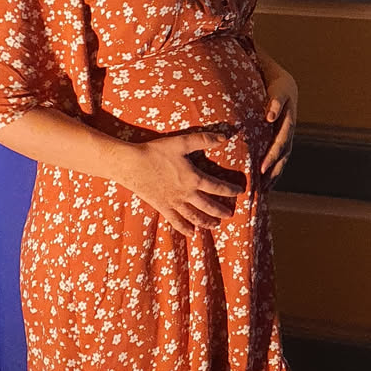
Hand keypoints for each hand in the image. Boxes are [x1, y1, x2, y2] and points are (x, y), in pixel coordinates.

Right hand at [122, 130, 239, 236]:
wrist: (131, 164)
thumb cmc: (156, 152)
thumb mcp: (182, 142)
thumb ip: (204, 139)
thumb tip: (224, 137)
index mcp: (194, 178)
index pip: (217, 187)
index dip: (230, 190)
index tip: (239, 192)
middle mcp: (186, 194)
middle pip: (209, 206)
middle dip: (221, 211)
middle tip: (230, 215)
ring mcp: (174, 202)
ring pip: (194, 216)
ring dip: (206, 222)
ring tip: (216, 226)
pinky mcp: (162, 206)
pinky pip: (176, 220)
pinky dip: (184, 227)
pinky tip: (191, 233)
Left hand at [260, 64, 297, 181]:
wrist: (285, 85)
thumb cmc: (278, 87)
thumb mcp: (278, 90)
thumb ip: (275, 102)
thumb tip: (269, 117)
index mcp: (288, 122)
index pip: (281, 142)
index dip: (273, 156)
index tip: (262, 168)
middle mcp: (289, 133)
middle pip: (283, 156)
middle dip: (273, 171)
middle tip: (260, 185)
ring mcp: (286, 138)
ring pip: (282, 160)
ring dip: (274, 175)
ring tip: (263, 190)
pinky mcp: (281, 141)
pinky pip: (279, 159)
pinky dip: (274, 172)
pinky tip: (265, 185)